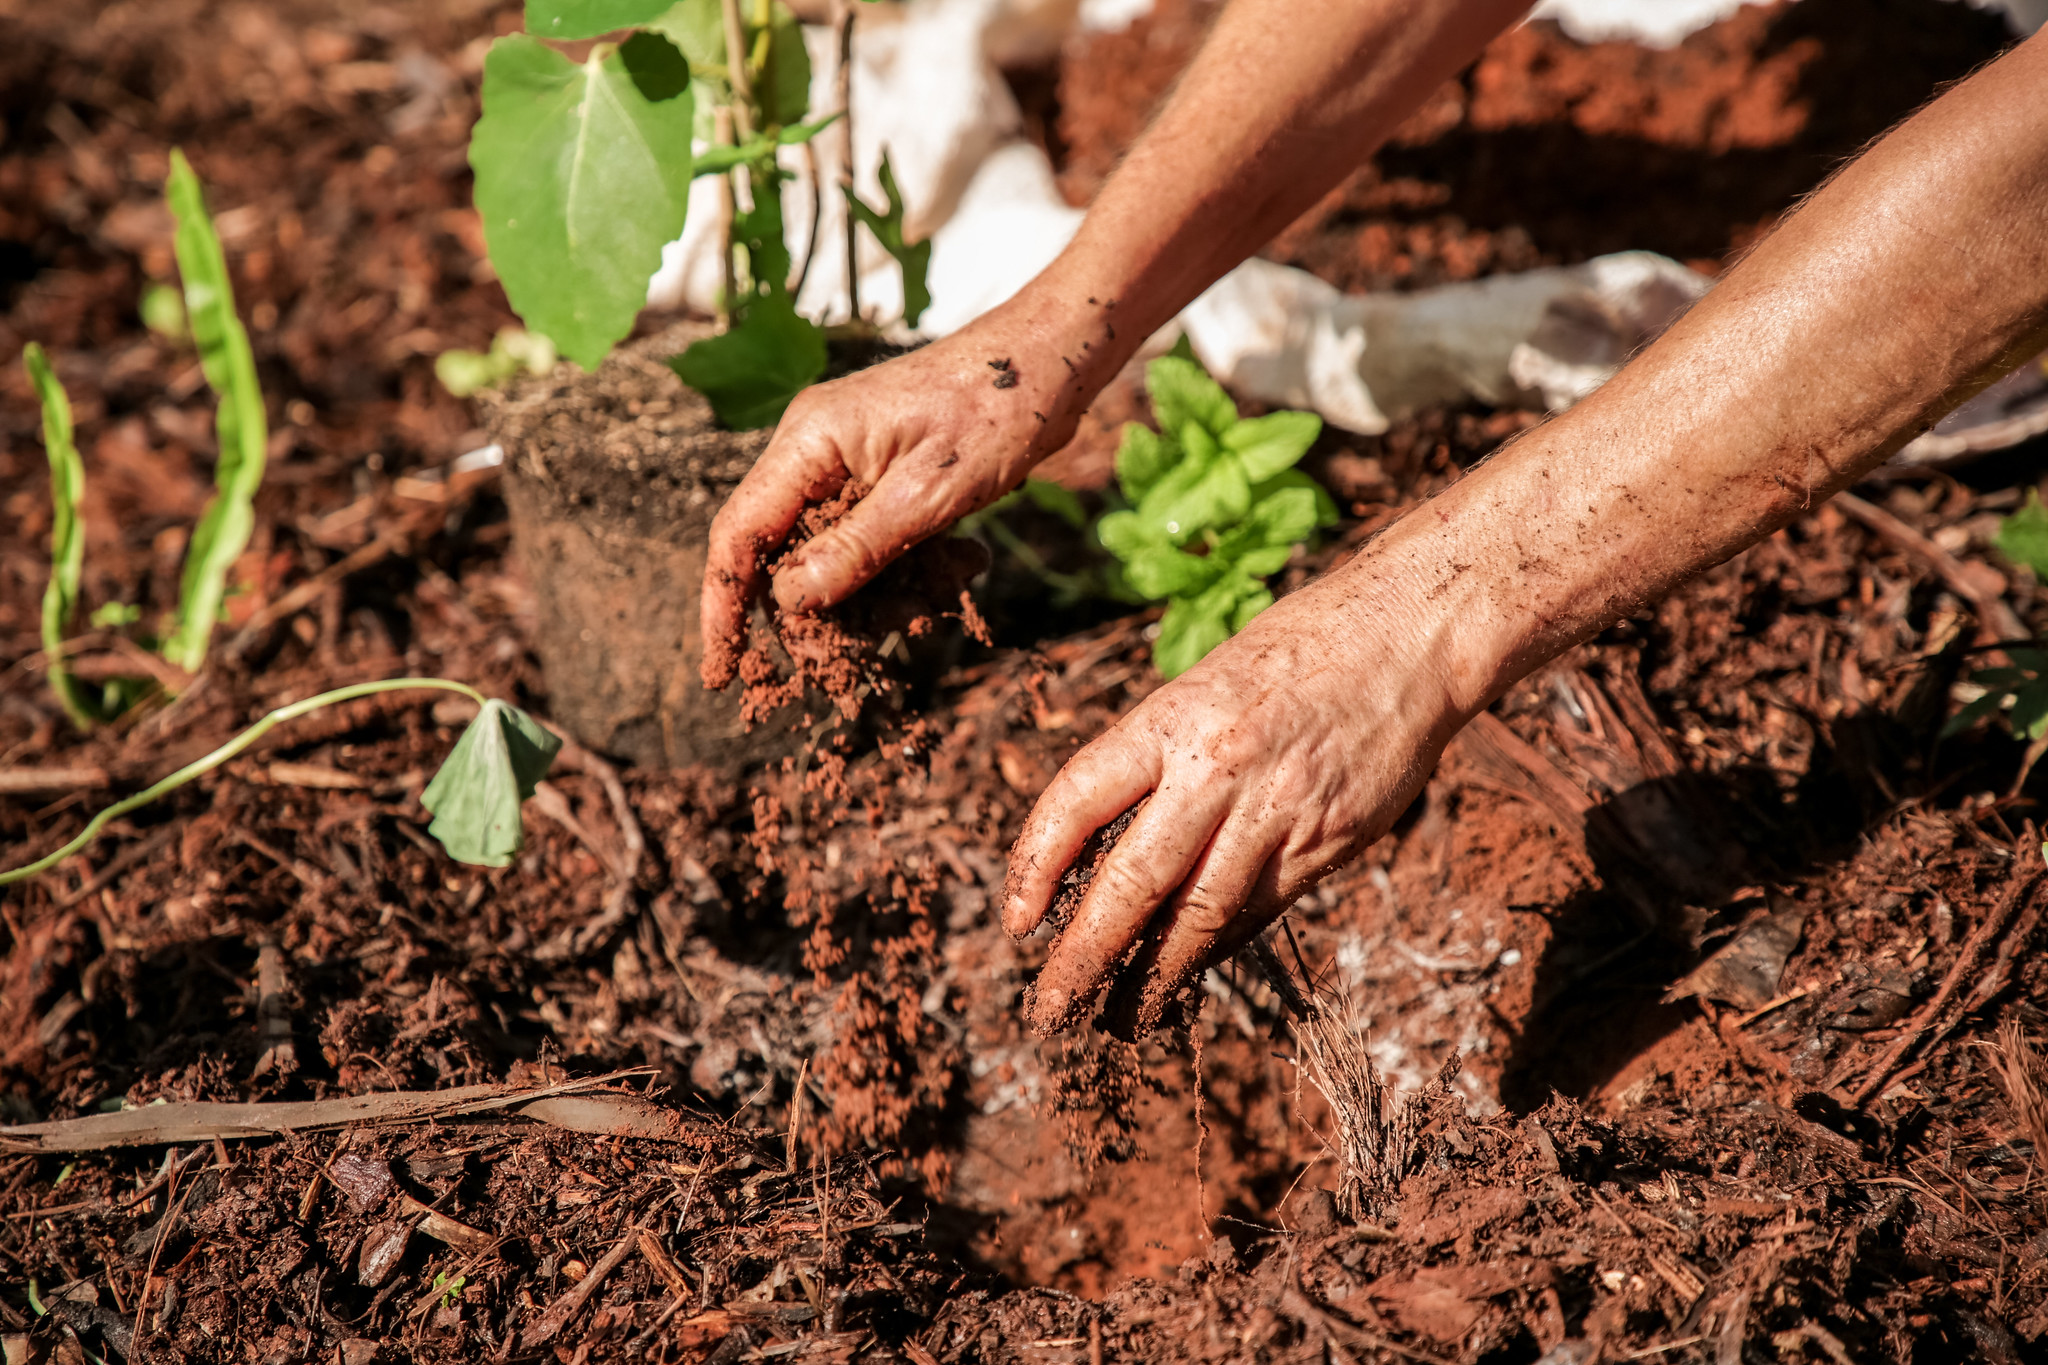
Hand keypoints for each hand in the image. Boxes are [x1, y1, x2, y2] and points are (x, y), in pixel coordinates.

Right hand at [700, 305, 1103, 687]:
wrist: (1052, 358)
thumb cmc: (996, 408)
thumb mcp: (928, 493)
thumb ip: (855, 550)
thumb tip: (788, 602)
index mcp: (809, 442)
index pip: (738, 534)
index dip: (724, 606)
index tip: (720, 671)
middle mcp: (815, 449)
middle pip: (784, 553)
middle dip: (826, 607)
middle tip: (879, 639)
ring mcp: (848, 461)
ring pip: (836, 555)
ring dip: (885, 590)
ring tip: (953, 578)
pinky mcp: (883, 474)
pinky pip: (873, 539)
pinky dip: (910, 566)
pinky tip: (964, 561)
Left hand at [1001, 560, 1467, 1035]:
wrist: (1409, 636)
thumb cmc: (1296, 651)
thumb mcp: (1207, 683)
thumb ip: (1160, 759)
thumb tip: (1105, 848)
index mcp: (1173, 719)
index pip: (1078, 800)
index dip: (1035, 866)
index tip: (1017, 923)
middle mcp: (1218, 768)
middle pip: (1133, 882)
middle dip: (1084, 957)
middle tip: (1049, 1010)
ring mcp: (1276, 811)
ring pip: (1199, 916)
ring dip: (1153, 978)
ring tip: (1121, 1020)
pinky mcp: (1327, 843)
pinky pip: (1257, 912)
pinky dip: (1215, 948)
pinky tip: (1187, 977)